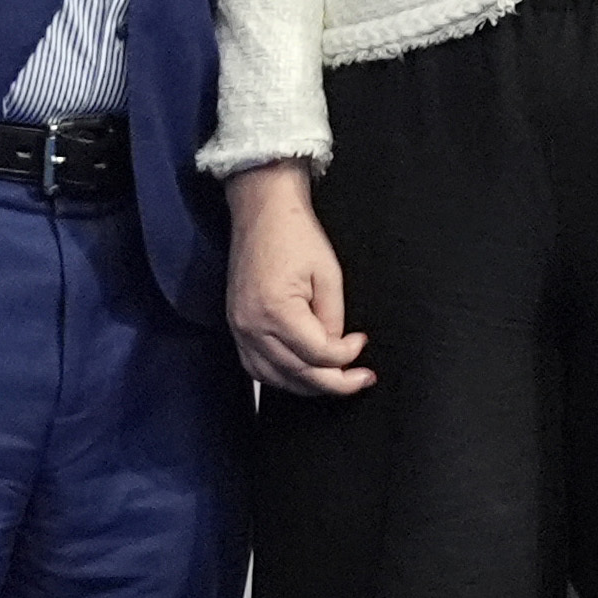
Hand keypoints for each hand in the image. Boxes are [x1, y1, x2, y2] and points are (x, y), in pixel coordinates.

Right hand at [225, 163, 372, 395]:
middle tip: (360, 379)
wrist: (262, 211)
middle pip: (296, 374)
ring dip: (307, 385)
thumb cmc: (296, 235)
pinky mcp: (235, 326)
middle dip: (333, 383)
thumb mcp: (328, 275)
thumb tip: (336, 351)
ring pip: (274, 377)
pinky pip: (255, 366)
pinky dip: (281, 377)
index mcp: (276, 311)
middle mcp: (251, 326)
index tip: (362, 343)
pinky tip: (303, 374)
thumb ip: (333, 318)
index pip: (317, 355)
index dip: (346, 357)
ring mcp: (238, 328)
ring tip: (336, 381)